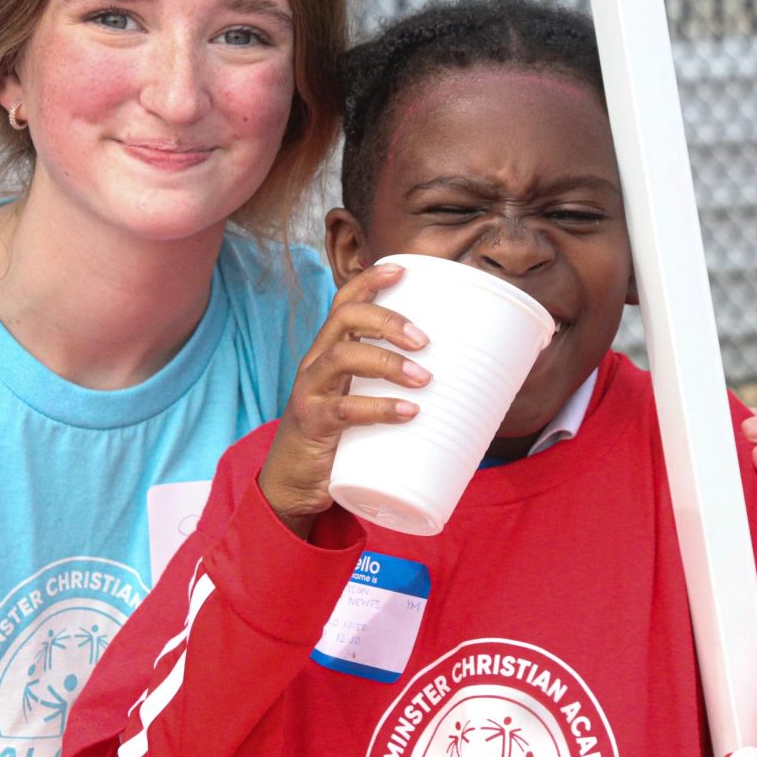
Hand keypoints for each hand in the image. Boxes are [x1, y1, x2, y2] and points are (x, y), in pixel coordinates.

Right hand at [259, 263, 430, 538]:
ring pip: (342, 357)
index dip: (369, 281)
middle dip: (387, 320)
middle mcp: (315, 364)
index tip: (402, 270)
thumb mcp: (360, 400)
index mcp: (328, 352)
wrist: (293, 486)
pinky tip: (408, 411)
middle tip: (424, 340)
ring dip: (387, 361)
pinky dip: (379, 407)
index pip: (343, 302)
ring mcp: (309, 392)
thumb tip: (462, 383)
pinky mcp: (312, 425)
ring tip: (424, 378)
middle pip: (344, 320)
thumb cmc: (338, 438)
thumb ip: (391, 387)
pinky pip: (344, 409)